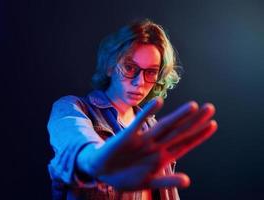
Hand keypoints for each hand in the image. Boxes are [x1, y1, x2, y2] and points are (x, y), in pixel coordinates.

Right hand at [77, 97, 216, 189]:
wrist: (102, 171)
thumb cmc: (125, 176)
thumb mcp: (148, 182)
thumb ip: (167, 181)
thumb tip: (188, 181)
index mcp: (162, 158)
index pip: (185, 144)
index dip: (199, 136)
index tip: (213, 124)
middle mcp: (155, 146)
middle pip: (178, 132)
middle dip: (195, 121)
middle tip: (210, 108)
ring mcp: (143, 140)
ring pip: (163, 126)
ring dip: (178, 116)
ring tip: (193, 106)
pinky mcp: (128, 136)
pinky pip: (139, 123)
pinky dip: (148, 113)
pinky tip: (158, 103)